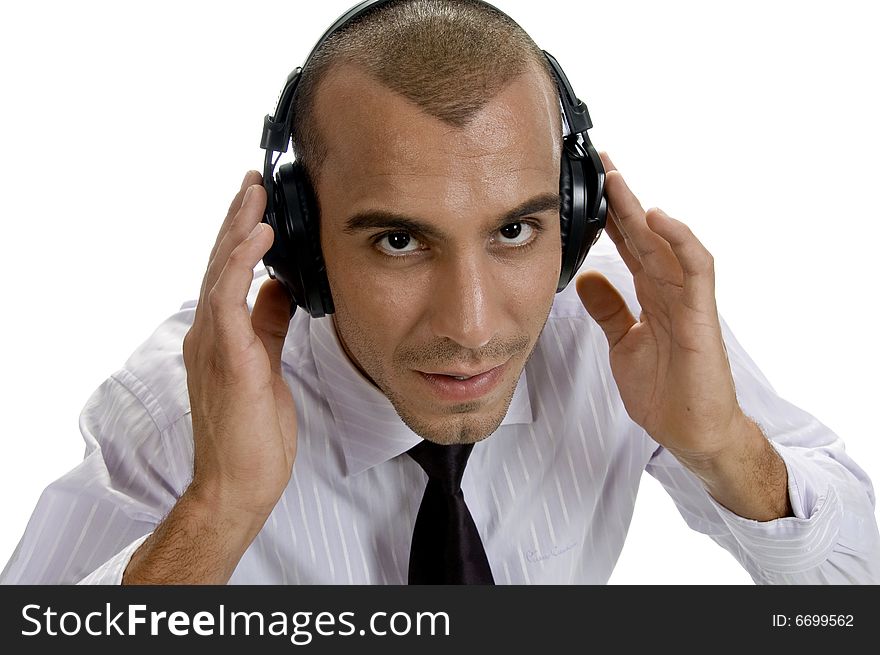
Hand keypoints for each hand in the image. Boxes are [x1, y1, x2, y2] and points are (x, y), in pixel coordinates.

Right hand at [182, 171, 297, 522]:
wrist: (240, 483)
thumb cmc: (253, 432)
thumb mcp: (266, 364)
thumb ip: (268, 324)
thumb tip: (278, 289)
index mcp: (220, 335)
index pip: (228, 274)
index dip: (241, 236)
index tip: (259, 204)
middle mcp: (209, 333)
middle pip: (219, 262)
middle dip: (238, 218)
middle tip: (254, 181)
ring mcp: (212, 343)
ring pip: (219, 271)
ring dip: (237, 228)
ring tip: (255, 192)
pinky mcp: (225, 356)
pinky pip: (228, 298)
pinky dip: (240, 262)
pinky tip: (258, 234)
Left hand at [576, 153, 743, 463]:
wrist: (692, 432)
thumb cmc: (666, 391)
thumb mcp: (623, 343)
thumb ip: (609, 310)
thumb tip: (587, 279)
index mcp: (652, 295)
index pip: (628, 245)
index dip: (608, 215)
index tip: (586, 187)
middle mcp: (670, 291)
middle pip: (645, 235)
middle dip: (622, 199)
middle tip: (600, 163)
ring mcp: (687, 301)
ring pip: (667, 243)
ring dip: (643, 210)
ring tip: (618, 180)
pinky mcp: (701, 317)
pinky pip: (696, 270)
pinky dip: (680, 242)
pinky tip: (659, 219)